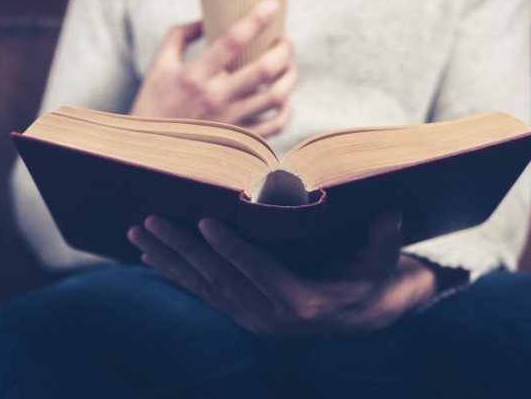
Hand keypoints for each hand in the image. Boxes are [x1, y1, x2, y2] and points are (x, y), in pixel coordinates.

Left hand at [127, 210, 438, 334]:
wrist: (363, 315)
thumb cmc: (369, 279)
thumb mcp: (381, 262)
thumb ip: (383, 240)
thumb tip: (392, 213)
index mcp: (302, 300)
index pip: (259, 270)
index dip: (231, 247)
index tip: (204, 221)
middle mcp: (270, 315)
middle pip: (220, 277)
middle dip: (182, 247)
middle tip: (149, 220)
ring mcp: (252, 317)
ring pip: (204, 286)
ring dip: (169, 259)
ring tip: (138, 234)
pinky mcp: (242, 314)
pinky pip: (204, 293)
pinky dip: (176, 274)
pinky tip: (151, 256)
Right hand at [129, 0, 297, 136]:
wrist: (151, 150)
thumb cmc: (156, 102)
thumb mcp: (160, 64)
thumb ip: (181, 35)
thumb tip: (208, 17)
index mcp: (195, 75)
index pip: (232, 40)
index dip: (256, 19)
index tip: (272, 5)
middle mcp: (215, 98)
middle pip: (265, 68)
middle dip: (284, 49)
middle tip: (285, 41)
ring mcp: (230, 121)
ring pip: (276, 96)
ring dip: (291, 76)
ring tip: (289, 67)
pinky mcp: (239, 139)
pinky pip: (276, 125)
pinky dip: (287, 110)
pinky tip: (284, 99)